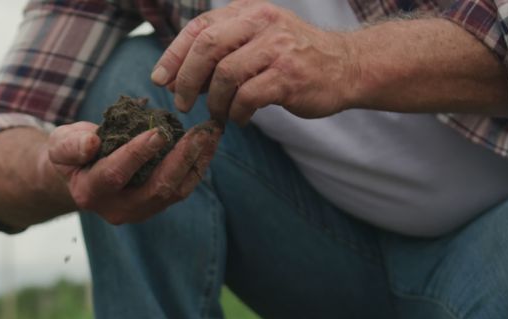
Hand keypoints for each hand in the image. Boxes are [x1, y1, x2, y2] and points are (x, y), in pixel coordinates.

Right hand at [45, 120, 221, 224]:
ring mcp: (141, 210)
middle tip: (200, 132)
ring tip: (212, 133)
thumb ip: (71, 145)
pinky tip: (209, 142)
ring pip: (175, 190)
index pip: (115, 175)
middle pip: (155, 188)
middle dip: (180, 159)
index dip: (136, 154)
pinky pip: (182, 188)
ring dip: (196, 161)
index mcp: (90, 193)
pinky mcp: (158, 204)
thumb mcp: (60, 144)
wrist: (83, 173)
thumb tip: (92, 143)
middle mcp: (118, 209)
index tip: (158, 132)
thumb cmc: (72, 153)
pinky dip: (198, 165)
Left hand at [151, 0, 358, 124]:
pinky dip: (237, 113)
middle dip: (187, 79)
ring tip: (218, 115)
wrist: (346, 66)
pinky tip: (240, 119)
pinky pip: (248, 97)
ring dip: (214, 102)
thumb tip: (174, 76)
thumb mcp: (258, 39)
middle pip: (208, 46)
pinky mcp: (289, 76)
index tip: (160, 79)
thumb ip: (222, 51)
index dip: (174, 54)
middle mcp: (262, 22)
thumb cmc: (294, 57)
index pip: (200, 26)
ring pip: (226, 75)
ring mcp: (277, 48)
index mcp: (249, 11)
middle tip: (181, 103)